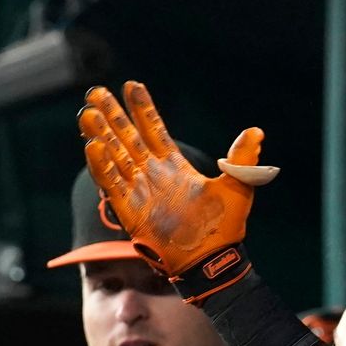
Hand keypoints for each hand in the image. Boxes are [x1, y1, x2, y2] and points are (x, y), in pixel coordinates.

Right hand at [77, 81, 276, 297]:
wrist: (211, 260)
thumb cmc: (225, 227)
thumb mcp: (237, 188)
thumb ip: (242, 160)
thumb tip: (257, 132)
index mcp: (175, 165)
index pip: (154, 130)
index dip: (143, 108)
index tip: (131, 85)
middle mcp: (153, 173)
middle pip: (127, 137)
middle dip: (112, 115)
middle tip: (96, 91)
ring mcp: (139, 189)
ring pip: (114, 156)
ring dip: (101, 134)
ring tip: (88, 112)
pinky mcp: (129, 209)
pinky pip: (111, 183)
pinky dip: (101, 165)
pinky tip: (92, 146)